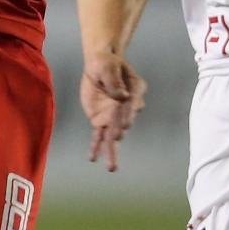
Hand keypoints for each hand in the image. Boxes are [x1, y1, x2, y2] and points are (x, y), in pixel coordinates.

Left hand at [79, 53, 146, 171]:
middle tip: (118, 137)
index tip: (126, 123)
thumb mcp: (107, 65)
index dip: (128, 113)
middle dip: (120, 130)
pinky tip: (93, 158)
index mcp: (135, 90)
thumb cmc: (105, 62)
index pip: (132, 103)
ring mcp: (114, 115)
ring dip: (112, 151)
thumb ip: (113, 80)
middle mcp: (128, 106)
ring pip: (113, 135)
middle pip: (124, 121)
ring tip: (111, 168)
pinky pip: (99, 135)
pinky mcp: (101, 120)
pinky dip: (96, 146)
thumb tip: (121, 95)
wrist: (98, 64)